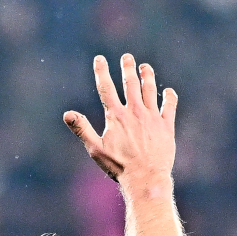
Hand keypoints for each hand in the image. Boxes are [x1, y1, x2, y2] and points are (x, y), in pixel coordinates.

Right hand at [64, 54, 176, 187]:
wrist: (146, 177)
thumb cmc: (118, 166)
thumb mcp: (95, 149)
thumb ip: (82, 129)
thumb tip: (67, 114)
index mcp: (116, 116)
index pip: (106, 88)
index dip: (102, 72)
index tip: (99, 59)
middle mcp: (135, 111)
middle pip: (130, 84)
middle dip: (128, 68)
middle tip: (127, 58)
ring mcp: (152, 117)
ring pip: (150, 90)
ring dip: (148, 77)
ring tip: (145, 67)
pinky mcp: (166, 125)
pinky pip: (169, 105)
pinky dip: (169, 97)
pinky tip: (167, 91)